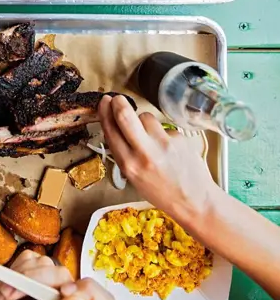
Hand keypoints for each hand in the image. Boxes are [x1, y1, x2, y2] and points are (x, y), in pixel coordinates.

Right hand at [0, 251, 115, 299]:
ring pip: (46, 264)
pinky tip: (6, 289)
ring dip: (21, 277)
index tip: (64, 292)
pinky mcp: (34, 272)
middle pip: (67, 275)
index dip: (89, 292)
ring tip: (6, 297)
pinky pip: (30, 259)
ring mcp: (51, 284)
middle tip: (16, 294)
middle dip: (38, 281)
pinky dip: (14, 270)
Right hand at [99, 95, 218, 226]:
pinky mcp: (179, 138)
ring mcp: (164, 143)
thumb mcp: (134, 178)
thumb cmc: (162, 192)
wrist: (195, 201)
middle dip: (118, 103)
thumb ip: (123, 153)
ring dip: (143, 121)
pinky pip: (164, 127)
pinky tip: (168, 147)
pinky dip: (162, 133)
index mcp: (129, 165)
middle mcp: (145, 153)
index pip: (111, 131)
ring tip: (150, 137)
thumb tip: (114, 127)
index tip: (104, 102)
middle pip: (126, 116)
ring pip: (146, 117)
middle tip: (117, 98)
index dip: (105, 113)